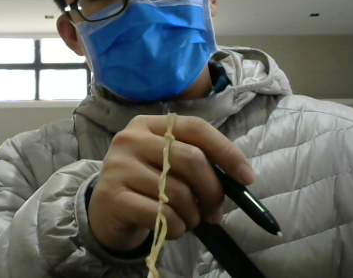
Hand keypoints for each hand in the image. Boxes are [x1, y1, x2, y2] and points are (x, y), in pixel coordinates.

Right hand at [88, 115, 254, 251]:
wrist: (106, 210)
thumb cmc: (146, 184)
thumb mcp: (168, 164)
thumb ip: (196, 162)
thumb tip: (239, 178)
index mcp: (150, 124)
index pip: (196, 128)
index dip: (226, 152)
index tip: (247, 178)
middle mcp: (131, 138)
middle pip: (191, 159)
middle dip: (213, 191)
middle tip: (214, 211)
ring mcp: (119, 165)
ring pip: (178, 191)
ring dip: (193, 214)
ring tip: (189, 220)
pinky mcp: (113, 195)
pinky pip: (161, 214)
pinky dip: (177, 227)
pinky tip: (174, 228)